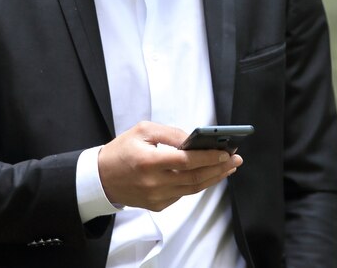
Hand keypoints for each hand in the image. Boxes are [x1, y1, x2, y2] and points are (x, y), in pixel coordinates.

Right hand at [98, 121, 242, 211]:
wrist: (101, 178)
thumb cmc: (121, 150)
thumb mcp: (142, 131)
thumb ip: (169, 134)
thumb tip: (193, 139)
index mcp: (149, 162)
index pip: (187, 160)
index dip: (209, 156)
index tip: (226, 151)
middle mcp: (154, 183)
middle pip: (195, 178)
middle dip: (219, 168)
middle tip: (235, 159)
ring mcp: (157, 197)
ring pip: (193, 189)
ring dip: (213, 178)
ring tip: (227, 167)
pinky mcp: (158, 205)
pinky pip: (183, 194)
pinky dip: (197, 184)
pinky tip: (207, 174)